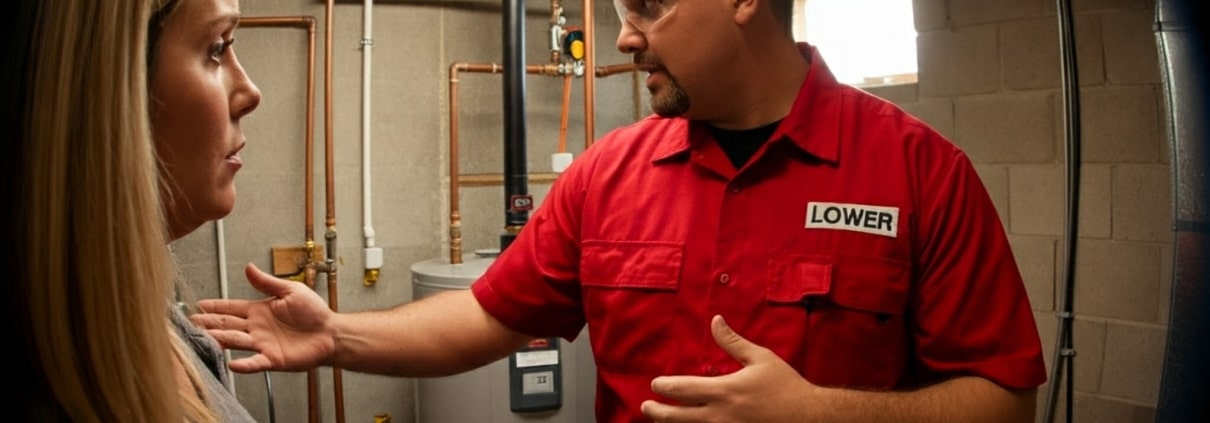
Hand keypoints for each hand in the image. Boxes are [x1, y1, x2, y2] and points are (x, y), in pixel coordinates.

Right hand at [191, 263, 334, 372]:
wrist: (331, 332)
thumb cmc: (314, 312)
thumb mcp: (290, 290)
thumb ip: (267, 282)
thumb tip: (248, 267)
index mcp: (259, 311)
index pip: (231, 308)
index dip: (214, 307)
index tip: (197, 305)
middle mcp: (256, 328)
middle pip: (227, 325)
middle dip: (208, 323)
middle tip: (189, 323)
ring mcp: (262, 344)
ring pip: (235, 341)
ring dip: (218, 340)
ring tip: (201, 339)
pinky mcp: (273, 358)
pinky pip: (255, 362)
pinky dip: (244, 364)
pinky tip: (232, 364)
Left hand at [640, 315, 821, 422]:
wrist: (812, 418)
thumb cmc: (787, 387)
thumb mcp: (761, 359)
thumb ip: (733, 342)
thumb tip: (715, 321)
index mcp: (726, 391)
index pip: (683, 390)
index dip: (665, 387)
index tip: (656, 384)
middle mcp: (722, 416)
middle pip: (677, 417)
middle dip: (657, 412)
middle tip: (646, 405)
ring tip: (660, 421)